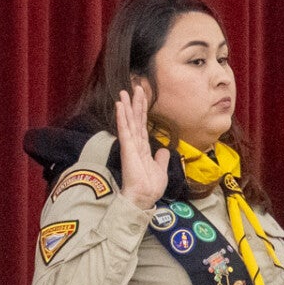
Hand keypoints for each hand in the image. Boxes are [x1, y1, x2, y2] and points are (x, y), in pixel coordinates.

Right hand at [116, 81, 171, 210]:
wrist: (144, 197)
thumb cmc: (150, 187)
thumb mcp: (160, 170)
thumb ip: (161, 158)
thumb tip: (164, 150)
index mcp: (143, 148)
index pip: (143, 125)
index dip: (142, 110)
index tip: (142, 96)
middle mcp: (136, 144)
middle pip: (136, 119)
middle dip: (135, 103)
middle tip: (135, 86)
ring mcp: (131, 146)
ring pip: (129, 121)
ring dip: (126, 106)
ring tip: (123, 92)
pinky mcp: (127, 149)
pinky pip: (124, 130)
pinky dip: (122, 117)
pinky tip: (120, 106)